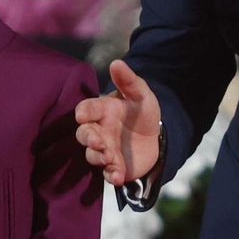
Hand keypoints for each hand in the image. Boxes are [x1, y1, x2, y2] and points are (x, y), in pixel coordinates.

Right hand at [75, 59, 162, 186]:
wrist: (156, 138)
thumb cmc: (142, 113)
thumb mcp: (141, 95)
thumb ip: (129, 81)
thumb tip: (117, 62)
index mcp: (102, 111)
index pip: (86, 109)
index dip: (84, 112)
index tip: (82, 115)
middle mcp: (99, 131)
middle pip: (84, 134)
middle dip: (89, 138)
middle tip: (99, 141)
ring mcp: (104, 150)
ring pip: (92, 155)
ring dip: (99, 157)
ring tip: (111, 158)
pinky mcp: (112, 167)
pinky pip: (106, 173)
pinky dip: (111, 175)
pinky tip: (118, 176)